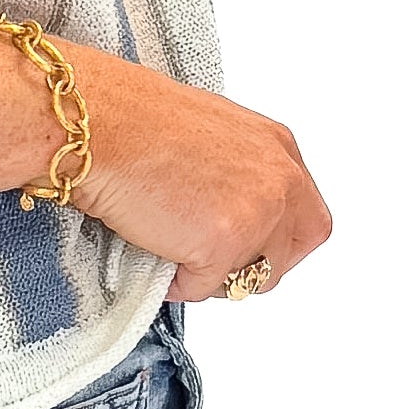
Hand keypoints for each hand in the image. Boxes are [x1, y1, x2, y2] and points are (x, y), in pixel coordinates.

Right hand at [67, 47, 331, 303]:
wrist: (101, 123)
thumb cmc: (135, 118)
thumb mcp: (212, 133)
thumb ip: (239, 171)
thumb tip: (229, 207)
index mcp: (278, 148)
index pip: (307, 216)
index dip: (277, 240)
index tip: (248, 245)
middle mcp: (280, 181)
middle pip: (288, 254)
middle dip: (250, 266)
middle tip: (209, 258)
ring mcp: (256, 215)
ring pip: (250, 278)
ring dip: (214, 274)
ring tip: (173, 245)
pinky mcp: (222, 245)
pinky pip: (203, 289)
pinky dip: (176, 281)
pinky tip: (151, 246)